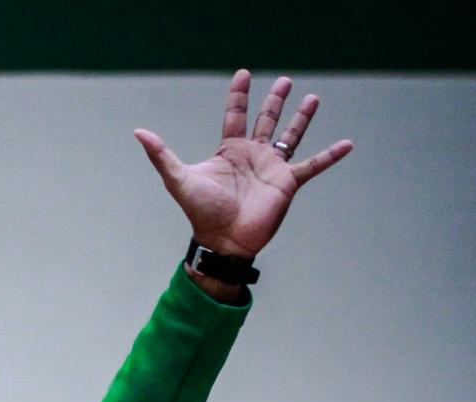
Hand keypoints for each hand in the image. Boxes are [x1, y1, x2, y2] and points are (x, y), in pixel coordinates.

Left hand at [136, 70, 351, 261]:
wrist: (222, 242)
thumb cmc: (201, 214)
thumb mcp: (179, 179)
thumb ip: (162, 155)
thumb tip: (139, 132)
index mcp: (229, 150)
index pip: (235, 114)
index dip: (239, 95)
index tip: (243, 75)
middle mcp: (252, 155)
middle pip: (266, 120)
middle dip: (275, 101)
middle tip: (284, 81)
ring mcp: (271, 168)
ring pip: (290, 136)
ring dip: (301, 118)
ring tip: (312, 98)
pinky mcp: (287, 183)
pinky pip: (313, 166)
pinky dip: (330, 155)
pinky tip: (347, 144)